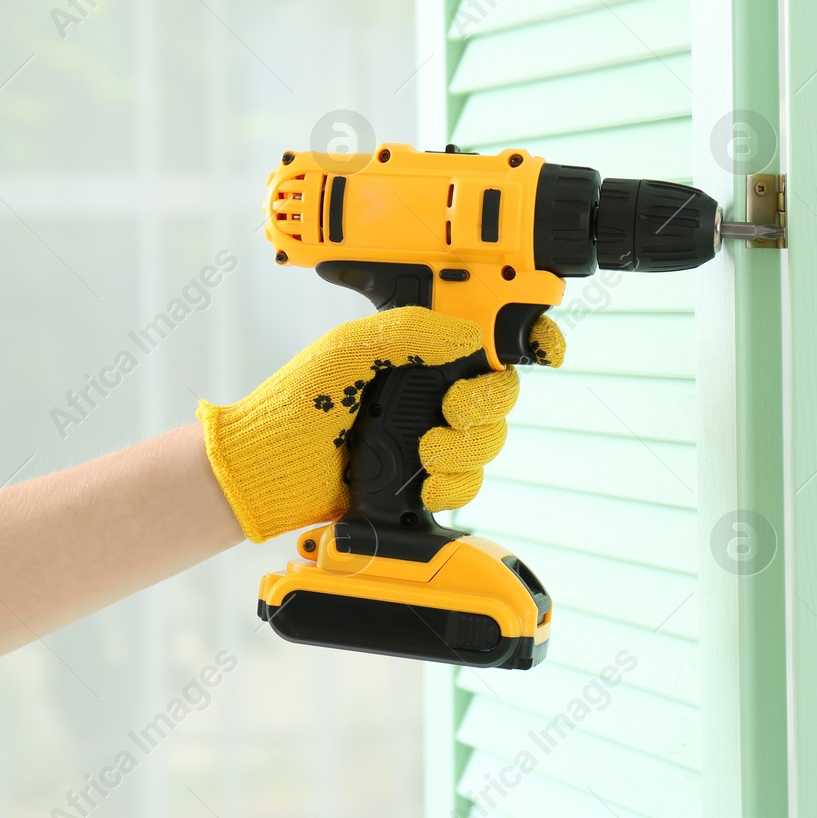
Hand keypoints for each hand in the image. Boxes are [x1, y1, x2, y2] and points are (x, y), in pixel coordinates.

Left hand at [197, 306, 564, 542]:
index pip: (486, 341)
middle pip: (500, 395)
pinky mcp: (425, 481)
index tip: (545, 351)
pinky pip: (468, 484)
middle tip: (453, 409)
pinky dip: (451, 485)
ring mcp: (430, 436)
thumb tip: (469, 334)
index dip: (526, 341)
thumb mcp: (351, 348)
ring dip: (464, 448)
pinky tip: (423, 481)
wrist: (271, 469)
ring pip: (489, 443)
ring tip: (424, 449)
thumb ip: (411, 331)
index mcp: (419, 354)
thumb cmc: (297, 402)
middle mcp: (430, 392)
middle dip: (486, 404)